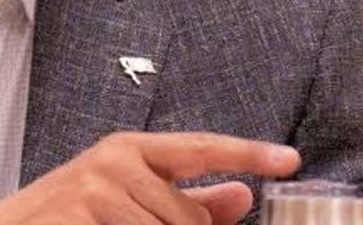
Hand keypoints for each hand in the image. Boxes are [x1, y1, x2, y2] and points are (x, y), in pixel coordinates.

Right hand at [0, 131, 300, 224]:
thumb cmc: (73, 215)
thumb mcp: (130, 199)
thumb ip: (189, 199)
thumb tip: (243, 196)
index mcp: (132, 149)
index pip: (201, 148)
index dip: (248, 152)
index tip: (289, 159)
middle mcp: (117, 160)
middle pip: (188, 215)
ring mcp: (97, 186)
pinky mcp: (83, 210)